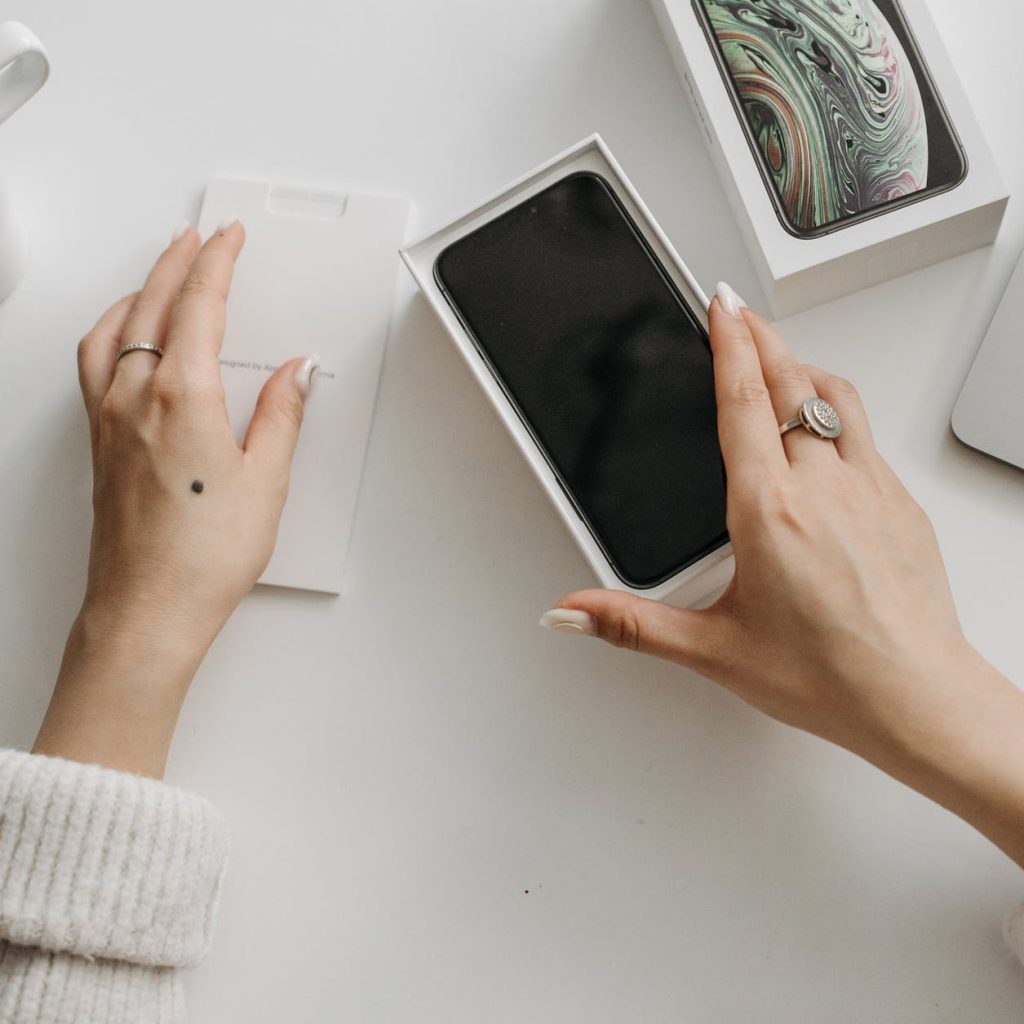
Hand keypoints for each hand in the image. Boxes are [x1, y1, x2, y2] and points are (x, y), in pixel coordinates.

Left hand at [34, 221, 317, 776]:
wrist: (147, 610)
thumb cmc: (202, 557)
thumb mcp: (267, 481)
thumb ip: (281, 415)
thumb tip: (294, 373)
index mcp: (183, 397)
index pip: (199, 305)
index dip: (218, 262)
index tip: (231, 239)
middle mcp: (135, 398)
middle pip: (152, 303)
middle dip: (179, 261)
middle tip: (202, 239)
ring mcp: (109, 418)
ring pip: (115, 325)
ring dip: (139, 288)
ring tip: (160, 271)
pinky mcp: (99, 443)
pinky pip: (95, 360)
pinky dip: (111, 327)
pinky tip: (122, 334)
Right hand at [544, 283, 1023, 864]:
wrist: (918, 699)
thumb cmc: (830, 675)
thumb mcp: (713, 649)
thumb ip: (632, 624)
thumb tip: (573, 611)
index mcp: (769, 510)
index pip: (742, 403)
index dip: (729, 345)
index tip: (721, 307)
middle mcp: (824, 487)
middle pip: (790, 383)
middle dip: (762, 337)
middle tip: (741, 310)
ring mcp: (871, 489)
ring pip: (836, 398)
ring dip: (803, 365)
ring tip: (782, 355)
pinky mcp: (902, 505)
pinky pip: (867, 434)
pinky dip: (839, 409)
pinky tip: (828, 429)